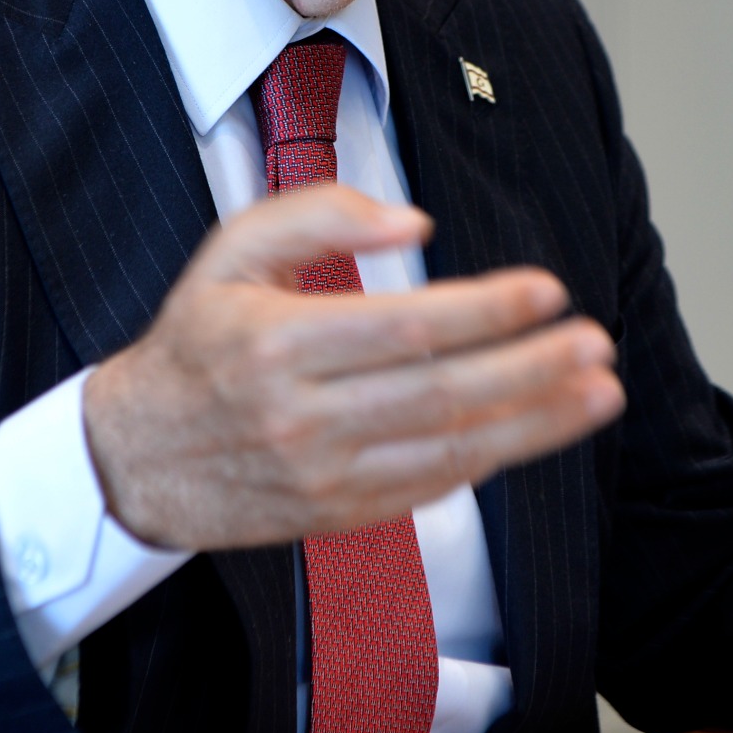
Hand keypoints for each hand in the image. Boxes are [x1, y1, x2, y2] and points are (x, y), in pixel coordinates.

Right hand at [81, 183, 624, 549]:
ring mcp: (321, 475)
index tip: (547, 289)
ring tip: (598, 392)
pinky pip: (429, 489)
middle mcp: (301, 416)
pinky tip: (536, 429)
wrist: (134, 458)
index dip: (488, 310)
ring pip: (449, 450)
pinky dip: (490, 460)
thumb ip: (316, 215)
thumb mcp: (229, 252)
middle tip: (595, 342)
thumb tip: (413, 222)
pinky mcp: (335, 516)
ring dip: (536, 422)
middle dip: (533, 368)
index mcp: (276, 341)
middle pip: (442, 393)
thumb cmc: (195, 341)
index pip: (406, 325)